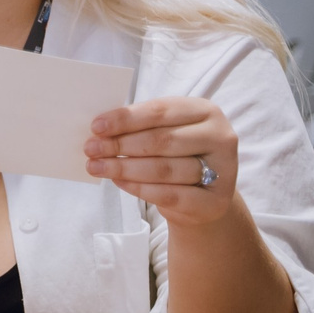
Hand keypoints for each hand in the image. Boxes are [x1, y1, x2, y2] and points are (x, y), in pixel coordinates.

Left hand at [84, 97, 236, 223]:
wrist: (203, 198)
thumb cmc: (176, 157)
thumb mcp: (164, 133)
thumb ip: (140, 128)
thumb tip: (99, 131)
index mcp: (205, 111)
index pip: (161, 111)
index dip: (126, 119)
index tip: (96, 127)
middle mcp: (220, 137)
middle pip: (162, 140)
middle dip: (120, 145)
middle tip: (90, 150)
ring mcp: (223, 170)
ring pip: (164, 169)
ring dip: (124, 168)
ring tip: (97, 167)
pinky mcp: (214, 201)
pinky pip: (169, 194)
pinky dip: (139, 188)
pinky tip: (118, 182)